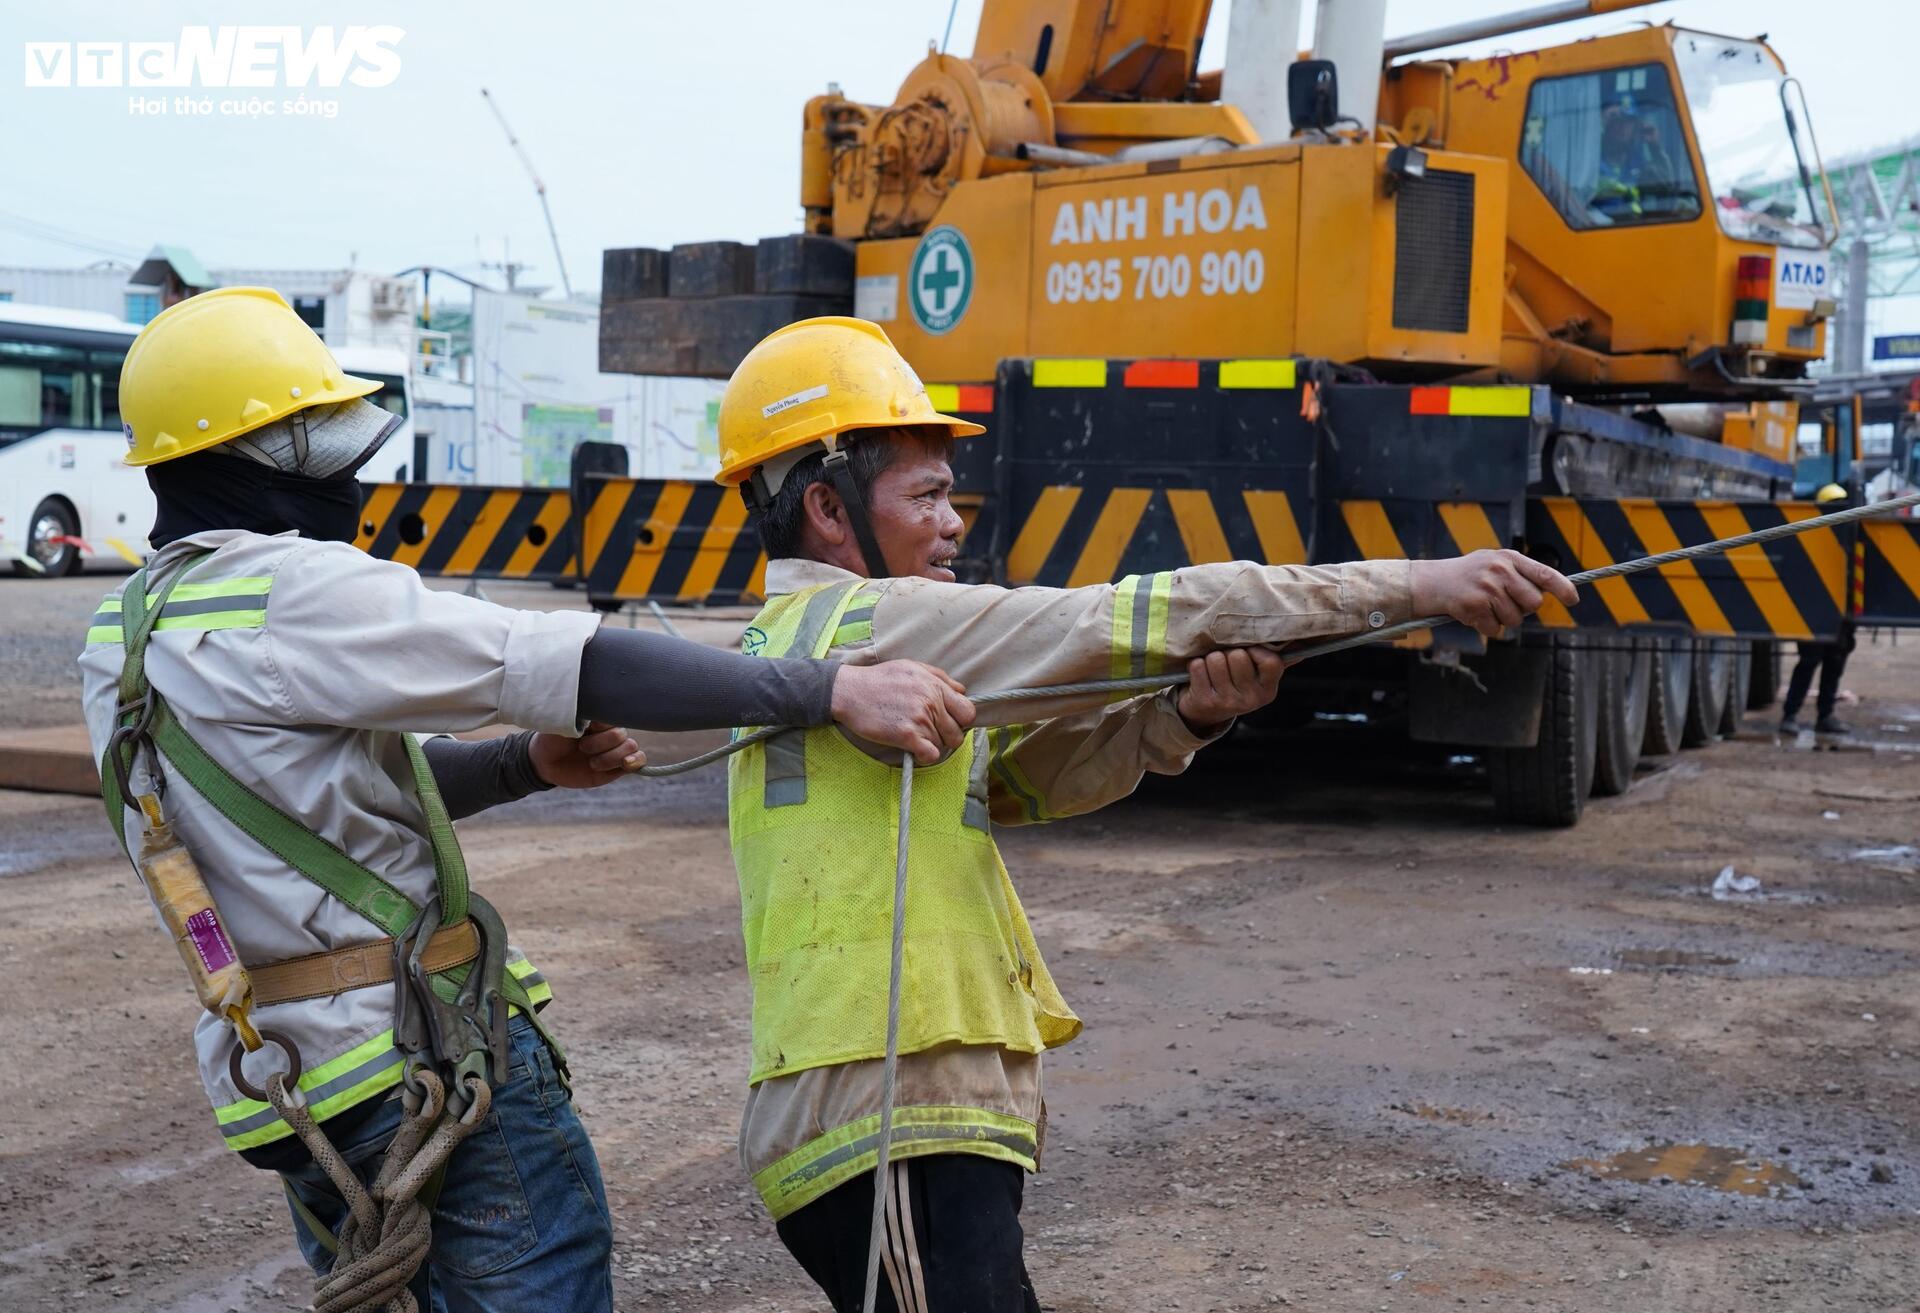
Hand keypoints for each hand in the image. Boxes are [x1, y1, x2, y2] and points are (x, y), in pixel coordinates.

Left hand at [528, 721, 644, 789]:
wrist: (545, 762)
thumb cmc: (552, 737)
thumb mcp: (561, 722)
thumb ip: (581, 714)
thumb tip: (597, 710)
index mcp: (599, 716)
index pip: (614, 714)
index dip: (600, 725)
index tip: (586, 728)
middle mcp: (610, 731)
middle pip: (620, 734)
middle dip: (599, 744)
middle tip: (581, 747)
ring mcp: (616, 748)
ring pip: (630, 747)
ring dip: (609, 757)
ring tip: (591, 763)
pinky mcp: (618, 767)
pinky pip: (639, 761)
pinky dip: (635, 762)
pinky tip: (625, 764)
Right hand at [832, 660, 975, 764]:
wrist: (850, 691)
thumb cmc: (879, 679)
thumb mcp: (912, 667)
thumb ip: (940, 678)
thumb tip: (962, 692)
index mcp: (935, 685)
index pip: (968, 711)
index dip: (961, 721)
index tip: (949, 723)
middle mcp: (931, 701)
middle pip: (957, 733)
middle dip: (947, 737)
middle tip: (931, 734)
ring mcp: (920, 719)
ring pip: (942, 745)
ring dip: (931, 745)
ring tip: (915, 737)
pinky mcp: (906, 735)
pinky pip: (931, 755)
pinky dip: (925, 757)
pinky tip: (915, 750)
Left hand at [1177, 647, 1284, 735]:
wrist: (1206, 712)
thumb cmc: (1235, 684)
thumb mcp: (1257, 677)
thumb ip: (1273, 660)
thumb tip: (1299, 640)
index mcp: (1268, 691)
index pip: (1271, 661)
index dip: (1256, 651)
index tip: (1249, 653)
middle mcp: (1251, 700)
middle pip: (1238, 655)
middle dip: (1229, 652)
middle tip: (1227, 662)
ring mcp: (1228, 703)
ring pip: (1217, 658)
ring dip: (1211, 659)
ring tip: (1213, 669)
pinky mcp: (1205, 702)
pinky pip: (1198, 666)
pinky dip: (1196, 665)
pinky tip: (1201, 676)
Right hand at [1410, 550, 1577, 638]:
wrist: (1432, 582)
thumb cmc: (1469, 575)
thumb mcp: (1495, 563)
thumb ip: (1520, 573)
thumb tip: (1548, 592)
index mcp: (1509, 558)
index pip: (1545, 574)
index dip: (1563, 588)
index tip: (1573, 600)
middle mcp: (1500, 571)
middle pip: (1534, 603)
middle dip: (1523, 609)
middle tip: (1505, 603)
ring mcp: (1487, 589)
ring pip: (1515, 619)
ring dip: (1502, 619)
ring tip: (1485, 606)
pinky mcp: (1474, 607)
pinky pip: (1495, 629)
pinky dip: (1486, 626)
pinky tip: (1474, 614)